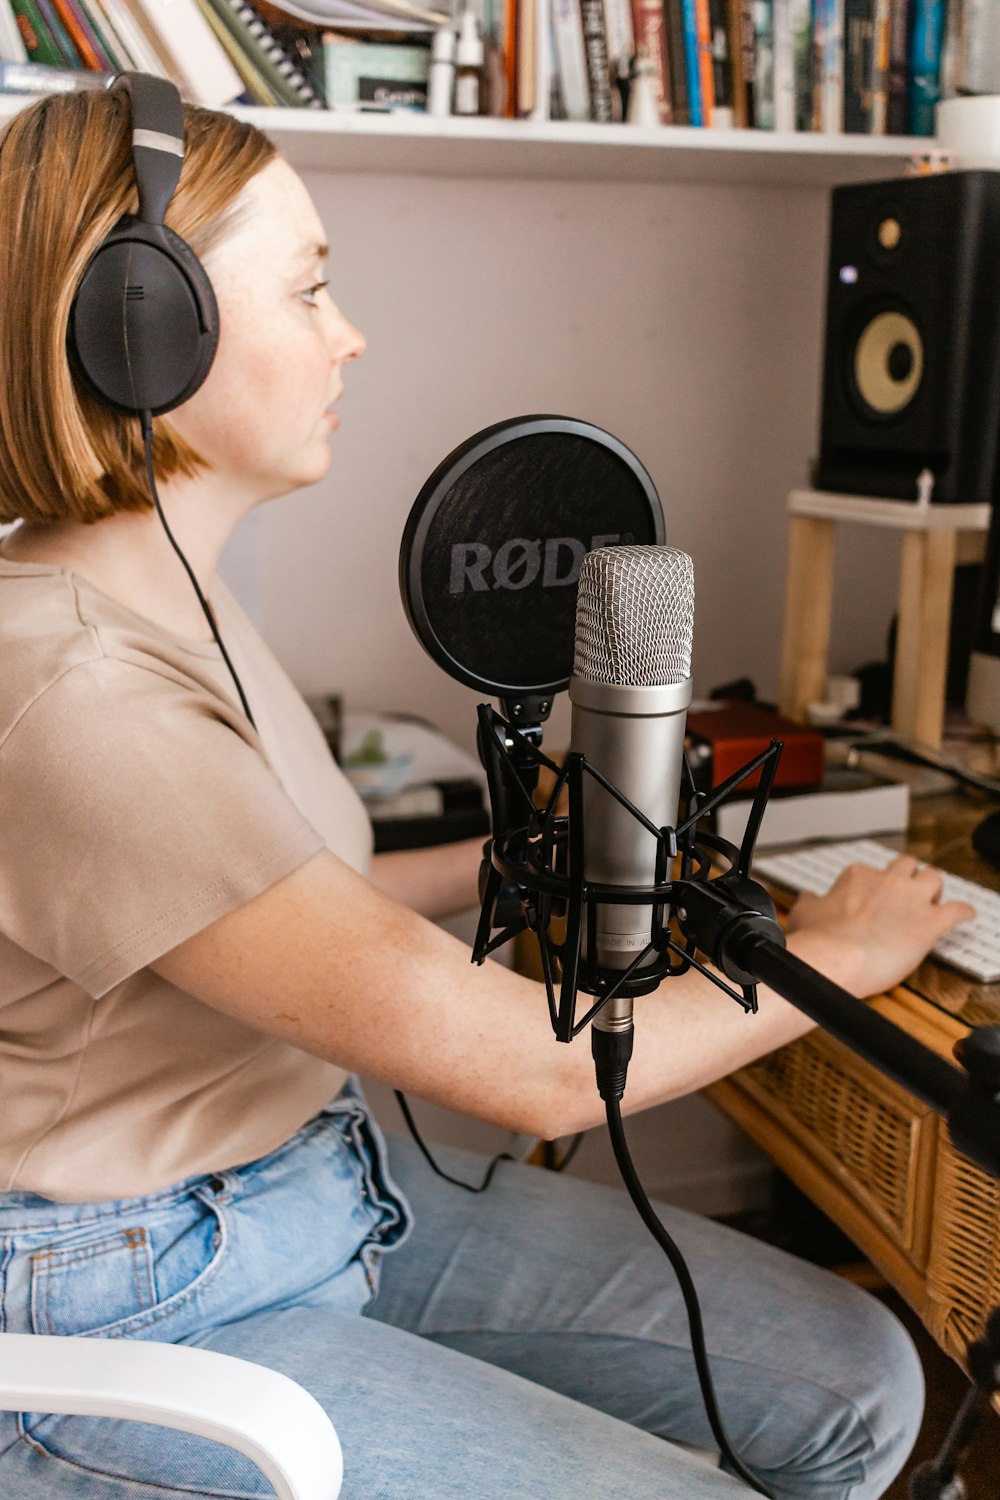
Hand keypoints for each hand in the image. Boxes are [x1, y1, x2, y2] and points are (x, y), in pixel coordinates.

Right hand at [784, 854, 976, 998]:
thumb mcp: (803, 914)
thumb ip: (809, 903)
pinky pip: (958, 910)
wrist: (835, 959)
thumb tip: (807, 897)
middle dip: (910, 876)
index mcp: (858, 877)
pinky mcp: (931, 922)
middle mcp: (887, 881)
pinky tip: (966, 915)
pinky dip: (964, 912)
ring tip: (935, 899)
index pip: (872, 872)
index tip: (873, 899)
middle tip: (908, 891)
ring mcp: (911, 899)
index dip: (875, 886)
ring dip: (935, 888)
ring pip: (934, 877)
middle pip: (907, 865)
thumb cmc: (819, 940)